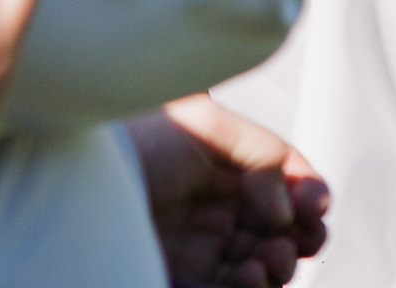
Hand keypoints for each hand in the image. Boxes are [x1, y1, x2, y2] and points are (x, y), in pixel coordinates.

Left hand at [131, 96, 331, 282]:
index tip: (314, 205)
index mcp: (226, 174)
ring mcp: (199, 255)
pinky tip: (247, 277)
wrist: (80, 172)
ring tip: (268, 260)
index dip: (308, 200)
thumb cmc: (139, 138)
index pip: (283, 193)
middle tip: (299, 238)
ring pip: (260, 274)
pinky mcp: (181, 283)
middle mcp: (216, 216)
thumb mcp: (206, 124)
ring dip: (277, 270)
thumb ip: (262, 149)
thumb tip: (289, 204)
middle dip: (301, 241)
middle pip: (280, 239)